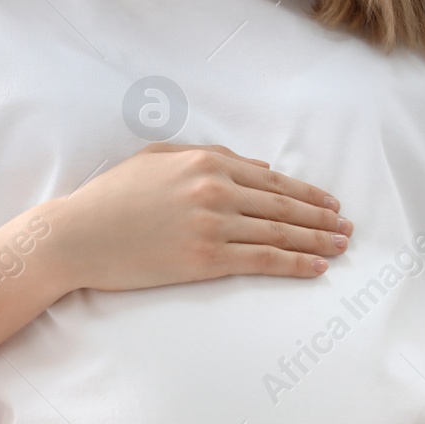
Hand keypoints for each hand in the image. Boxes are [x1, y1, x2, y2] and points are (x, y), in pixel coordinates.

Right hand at [48, 144, 352, 291]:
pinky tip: (315, 267)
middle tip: (347, 228)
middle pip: (283, 205)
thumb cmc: (110, 198)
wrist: (77, 235)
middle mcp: (215, 189)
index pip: (270, 180)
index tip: (328, 204)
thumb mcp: (157, 159)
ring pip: (279, 232)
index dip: (306, 193)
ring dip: (317, 241)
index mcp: (206, 161)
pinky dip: (294, 264)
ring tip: (341, 247)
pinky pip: (262, 260)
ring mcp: (212, 225)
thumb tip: (257, 166)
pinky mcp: (204, 259)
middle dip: (321, 218)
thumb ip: (208, 155)